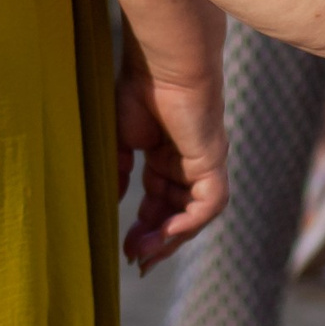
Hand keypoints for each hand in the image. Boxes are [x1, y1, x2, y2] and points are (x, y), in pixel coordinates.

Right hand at [114, 36, 226, 269]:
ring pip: (193, 215)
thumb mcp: (121, 139)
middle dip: (157, 241)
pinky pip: (207, 203)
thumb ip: (118, 171)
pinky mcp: (213, 160)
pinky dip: (188, 222)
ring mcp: (204, 163)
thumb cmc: (141, 89)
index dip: (144, 228)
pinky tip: (164, 233)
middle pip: (177, 214)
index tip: (125, 249)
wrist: (162, 63)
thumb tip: (111, 203)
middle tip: (135, 262)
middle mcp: (189, 164)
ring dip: (170, 238)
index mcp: (167, 157)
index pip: (160, 202)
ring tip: (144, 254)